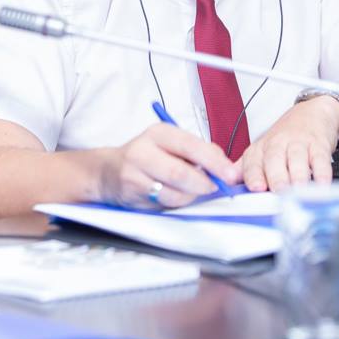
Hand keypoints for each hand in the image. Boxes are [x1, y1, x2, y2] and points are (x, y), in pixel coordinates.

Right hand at [98, 123, 241, 209]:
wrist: (108, 171)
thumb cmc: (148, 155)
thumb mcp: (171, 143)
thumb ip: (199, 150)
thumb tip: (225, 165)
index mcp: (158, 133)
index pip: (190, 146)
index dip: (214, 162)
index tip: (231, 174)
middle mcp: (143, 151)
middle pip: (179, 173)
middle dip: (203, 184)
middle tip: (215, 188)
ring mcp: (134, 174)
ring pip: (172, 193)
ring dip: (190, 197)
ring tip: (192, 191)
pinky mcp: (131, 194)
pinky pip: (162, 204)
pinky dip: (176, 203)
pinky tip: (175, 195)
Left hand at [240, 96, 338, 191]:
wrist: (311, 113)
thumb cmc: (284, 138)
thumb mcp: (261, 151)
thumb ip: (245, 170)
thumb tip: (227, 186)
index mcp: (259, 150)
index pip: (252, 163)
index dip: (253, 175)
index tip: (256, 187)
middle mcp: (277, 145)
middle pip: (274, 160)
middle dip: (276, 177)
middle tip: (280, 191)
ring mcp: (298, 143)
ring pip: (297, 159)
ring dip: (298, 175)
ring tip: (299, 190)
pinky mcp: (318, 144)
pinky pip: (320, 158)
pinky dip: (322, 171)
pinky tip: (322, 183)